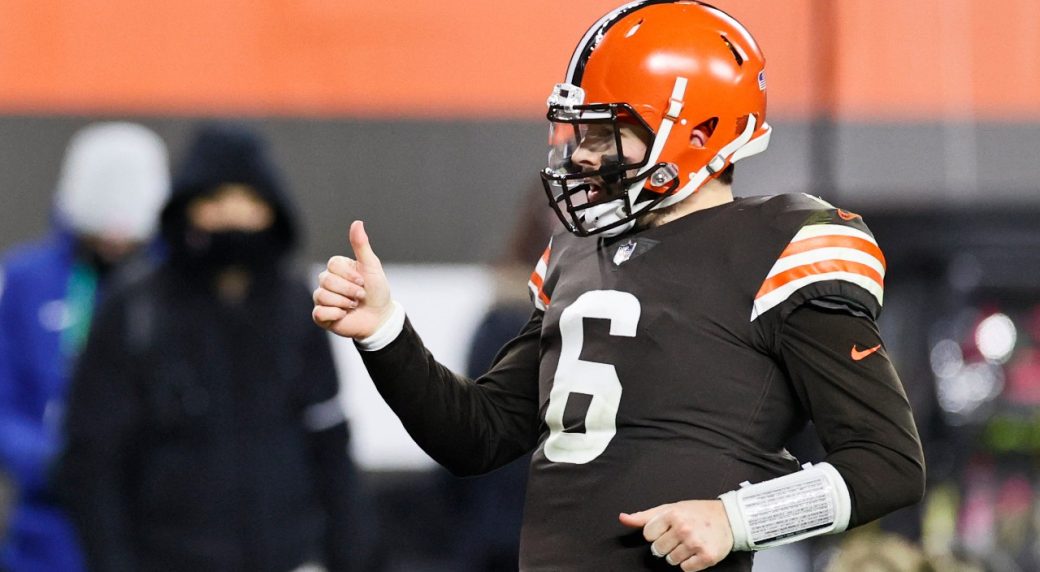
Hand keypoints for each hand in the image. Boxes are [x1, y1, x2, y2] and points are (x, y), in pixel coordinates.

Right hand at [312, 220, 393, 338]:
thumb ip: (361, 245)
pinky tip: (344, 315)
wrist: (380, 318)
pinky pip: (319, 312)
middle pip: (326, 280)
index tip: (362, 281)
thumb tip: (357, 222)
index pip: (332, 265)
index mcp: (337, 268)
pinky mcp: (321, 316)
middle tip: (360, 296)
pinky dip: (336, 314)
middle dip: (349, 290)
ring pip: (322, 296)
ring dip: (344, 302)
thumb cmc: (377, 291)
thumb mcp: (371, 266)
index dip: (349, 275)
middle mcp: (327, 282)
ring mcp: (322, 299)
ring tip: (354, 306)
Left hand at [619, 500, 733, 570]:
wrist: (728, 518)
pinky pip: (685, 569)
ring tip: (689, 542)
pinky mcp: (706, 557)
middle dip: (666, 545)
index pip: (648, 535)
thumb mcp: (670, 508)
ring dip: (678, 554)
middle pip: (657, 550)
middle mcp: (683, 528)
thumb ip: (645, 516)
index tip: (668, 528)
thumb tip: (623, 518)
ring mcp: (695, 543)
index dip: (656, 533)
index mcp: (672, 514)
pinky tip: (696, 551)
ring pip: (671, 560)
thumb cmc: (696, 513)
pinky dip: (690, 563)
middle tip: (679, 536)